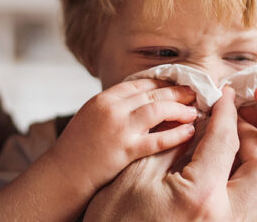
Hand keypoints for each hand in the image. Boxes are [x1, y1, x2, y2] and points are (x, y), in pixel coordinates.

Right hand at [50, 79, 196, 193]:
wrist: (62, 174)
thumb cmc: (78, 147)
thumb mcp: (93, 116)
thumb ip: (116, 106)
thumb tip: (144, 101)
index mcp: (104, 98)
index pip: (140, 83)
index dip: (162, 83)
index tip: (177, 85)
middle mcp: (112, 108)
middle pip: (152, 93)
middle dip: (176, 91)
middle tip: (193, 93)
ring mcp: (119, 128)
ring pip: (157, 110)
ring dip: (179, 108)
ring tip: (194, 111)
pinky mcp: (125, 150)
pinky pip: (157, 139)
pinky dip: (176, 134)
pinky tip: (188, 131)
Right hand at [83, 87, 256, 220]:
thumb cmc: (115, 217)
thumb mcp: (139, 172)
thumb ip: (172, 143)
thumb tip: (196, 122)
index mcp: (200, 196)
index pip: (224, 141)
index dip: (226, 112)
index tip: (226, 96)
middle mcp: (225, 218)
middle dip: (251, 136)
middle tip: (232, 121)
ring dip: (255, 161)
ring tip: (234, 143)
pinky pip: (255, 208)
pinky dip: (250, 182)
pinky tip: (230, 169)